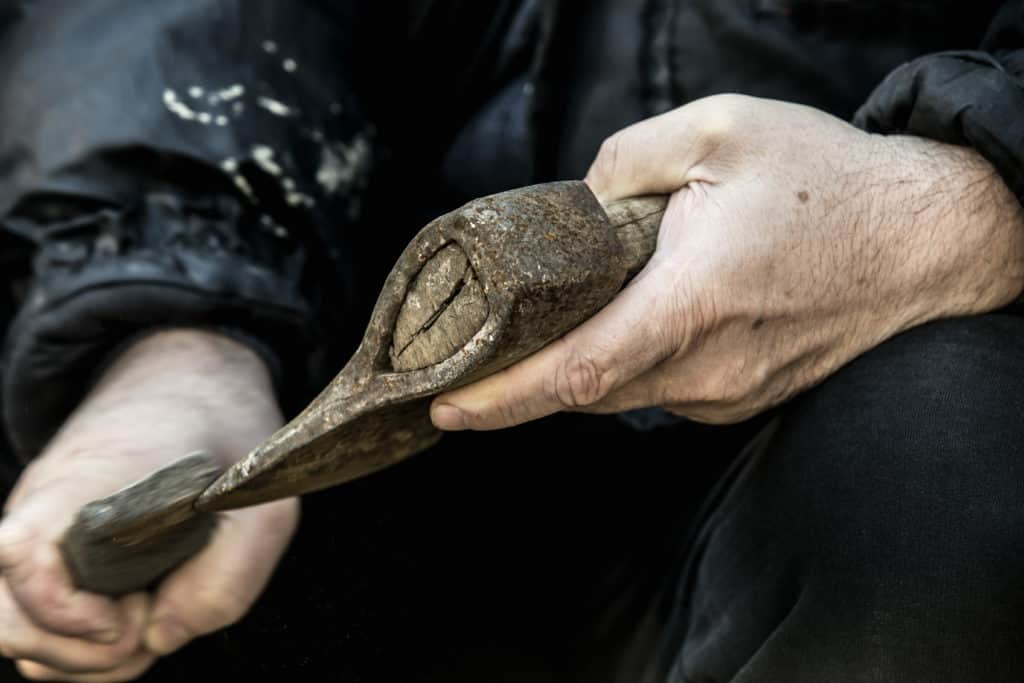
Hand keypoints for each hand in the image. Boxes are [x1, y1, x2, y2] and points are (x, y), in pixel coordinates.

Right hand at [0, 329, 298, 680]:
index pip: (20, 556)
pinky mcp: (51, 556)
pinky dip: (80, 645)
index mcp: (85, 485)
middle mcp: (42, 513)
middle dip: (77, 651)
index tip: (130, 617)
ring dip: (79, 655)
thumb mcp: (262, 496)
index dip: (63, 610)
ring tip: (146, 618)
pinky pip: (39, 623)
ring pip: (15, 632)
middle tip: (148, 618)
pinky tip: (136, 617)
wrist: (188, 380)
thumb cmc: (223, 433)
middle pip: (4, 620)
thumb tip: (164, 636)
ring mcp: (38, 536)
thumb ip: (231, 574)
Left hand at [431, 94, 1023, 427]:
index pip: (577, 373)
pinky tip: (632, 316)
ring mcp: (727, 391)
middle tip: (477, 347)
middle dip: (524, 375)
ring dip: (582, 359)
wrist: (922, 240)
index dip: (502, 399)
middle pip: (587, 389)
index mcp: (693, 301)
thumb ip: (625, 160)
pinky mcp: (742, 396)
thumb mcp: (719, 130)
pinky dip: (630, 359)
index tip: (443, 409)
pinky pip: (662, 387)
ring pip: (623, 390)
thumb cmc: (826, 184)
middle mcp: (708, 365)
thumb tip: (580, 206)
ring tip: (559, 317)